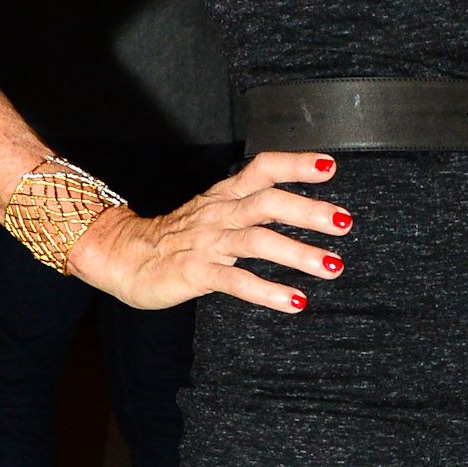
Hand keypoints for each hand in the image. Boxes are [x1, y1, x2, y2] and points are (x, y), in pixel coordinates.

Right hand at [67, 150, 351, 313]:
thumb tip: (302, 206)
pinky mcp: (195, 272)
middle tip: (344, 222)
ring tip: (332, 266)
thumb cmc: (177, 237)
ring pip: (256, 241)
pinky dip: (268, 291)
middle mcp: (219, 213)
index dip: (295, 164)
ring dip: (297, 253)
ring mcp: (207, 243)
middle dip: (307, 211)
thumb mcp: (215, 211)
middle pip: (266, 202)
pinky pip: (236, 281)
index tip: (329, 167)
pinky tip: (295, 301)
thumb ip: (251, 205)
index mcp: (225, 195)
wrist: (123, 256)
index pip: (262, 168)